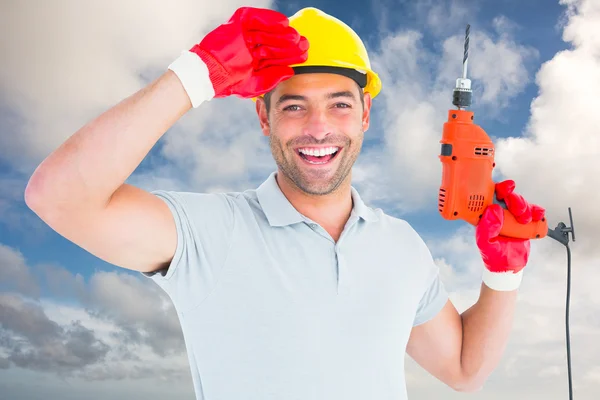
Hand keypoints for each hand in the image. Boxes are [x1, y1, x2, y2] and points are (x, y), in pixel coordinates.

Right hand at [192, 7, 308, 97]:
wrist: (210, 75)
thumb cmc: (231, 83)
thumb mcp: (256, 85)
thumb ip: (273, 78)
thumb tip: (291, 72)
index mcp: (256, 60)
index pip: (277, 55)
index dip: (291, 56)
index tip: (305, 56)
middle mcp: (252, 46)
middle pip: (275, 42)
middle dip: (289, 44)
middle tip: (304, 44)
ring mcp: (245, 35)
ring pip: (267, 31)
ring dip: (282, 33)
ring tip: (295, 36)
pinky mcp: (237, 25)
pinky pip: (255, 18)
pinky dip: (269, 19)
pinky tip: (283, 24)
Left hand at [476, 180, 544, 290]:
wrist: (509, 267)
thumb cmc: (494, 257)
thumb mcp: (486, 244)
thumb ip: (487, 228)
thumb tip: (494, 210)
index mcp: (485, 216)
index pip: (489, 196)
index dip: (499, 188)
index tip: (508, 188)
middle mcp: (497, 213)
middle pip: (507, 196)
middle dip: (516, 200)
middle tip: (520, 211)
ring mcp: (511, 217)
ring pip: (520, 202)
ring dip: (526, 207)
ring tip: (526, 219)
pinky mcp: (523, 222)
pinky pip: (532, 211)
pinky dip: (537, 211)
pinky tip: (538, 214)